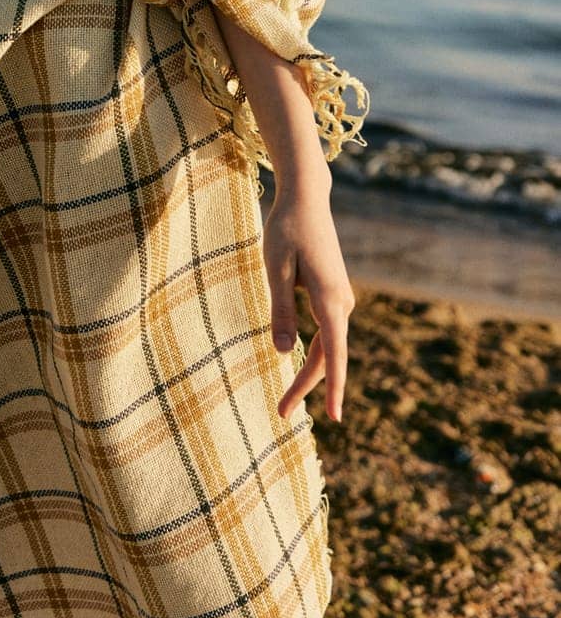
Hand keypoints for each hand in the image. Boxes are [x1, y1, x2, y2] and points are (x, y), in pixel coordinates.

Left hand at [262, 179, 355, 423]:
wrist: (307, 199)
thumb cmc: (287, 230)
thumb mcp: (275, 270)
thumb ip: (281, 311)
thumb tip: (283, 352)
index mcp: (329, 299)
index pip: (333, 354)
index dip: (333, 388)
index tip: (335, 418)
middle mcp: (342, 303)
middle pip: (329, 356)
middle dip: (307, 386)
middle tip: (282, 412)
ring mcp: (341, 298)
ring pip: (329, 345)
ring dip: (311, 372)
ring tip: (287, 399)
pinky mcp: (334, 293)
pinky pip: (327, 332)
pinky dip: (316, 355)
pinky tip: (304, 371)